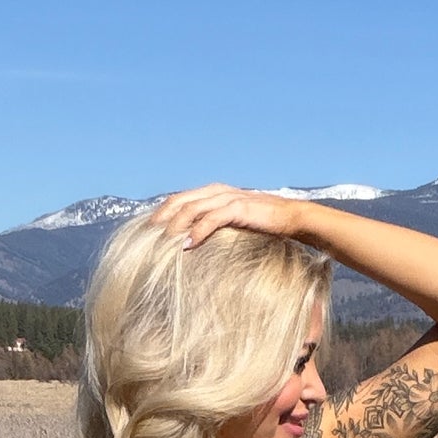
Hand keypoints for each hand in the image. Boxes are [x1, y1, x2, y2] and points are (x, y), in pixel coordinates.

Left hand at [149, 183, 302, 249]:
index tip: (149, 229)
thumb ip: (215, 224)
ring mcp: (227, 198)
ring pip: (192, 208)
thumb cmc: (262, 224)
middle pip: (180, 200)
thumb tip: (196, 242)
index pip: (180, 199)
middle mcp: (217, 191)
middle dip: (162, 217)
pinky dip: (198, 232)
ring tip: (163, 242)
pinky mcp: (238, 209)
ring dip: (175, 225)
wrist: (290, 218)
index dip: (163, 212)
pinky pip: (212, 219)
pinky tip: (188, 245)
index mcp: (213, 193)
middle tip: (147, 235)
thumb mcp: (233, 222)